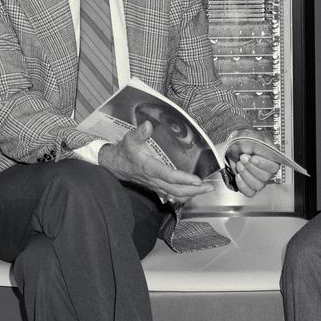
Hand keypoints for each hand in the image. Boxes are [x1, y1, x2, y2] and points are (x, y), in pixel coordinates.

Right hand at [99, 122, 214, 203]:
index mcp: (149, 168)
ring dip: (191, 194)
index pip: (170, 176)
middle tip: (208, 187)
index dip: (185, 179)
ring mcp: (155, 185)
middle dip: (194, 190)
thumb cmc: (123, 152)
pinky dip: (183, 195)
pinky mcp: (155, 186)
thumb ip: (140, 133)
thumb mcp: (129, 139)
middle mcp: (153, 179)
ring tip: (204, 190)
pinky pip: (171, 195)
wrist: (113, 164)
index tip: (198, 180)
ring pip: (175, 195)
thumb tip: (148, 125)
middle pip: (176, 190)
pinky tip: (191, 192)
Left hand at [226, 132, 279, 196]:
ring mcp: (259, 180)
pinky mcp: (250, 186)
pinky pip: (250, 192)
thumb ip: (260, 143)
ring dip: (246, 175)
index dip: (263, 164)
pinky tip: (238, 176)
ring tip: (239, 165)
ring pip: (258, 185)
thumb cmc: (243, 141)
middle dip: (251, 167)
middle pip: (265, 177)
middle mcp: (267, 171)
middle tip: (243, 158)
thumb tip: (265, 149)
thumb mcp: (252, 136)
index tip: (253, 157)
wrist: (232, 147)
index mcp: (272, 159)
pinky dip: (242, 185)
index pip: (273, 167)